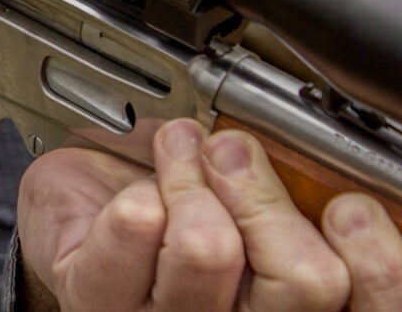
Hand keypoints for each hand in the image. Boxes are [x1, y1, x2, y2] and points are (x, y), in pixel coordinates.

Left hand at [17, 118, 401, 310]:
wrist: (78, 209)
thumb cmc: (166, 202)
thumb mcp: (241, 191)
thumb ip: (288, 190)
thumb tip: (315, 157)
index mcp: (284, 304)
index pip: (372, 308)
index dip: (378, 264)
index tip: (349, 210)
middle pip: (304, 280)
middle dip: (266, 195)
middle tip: (230, 153)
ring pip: (210, 250)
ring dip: (190, 180)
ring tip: (175, 154)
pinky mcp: (96, 299)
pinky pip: (135, 232)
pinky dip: (137, 190)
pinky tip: (136, 190)